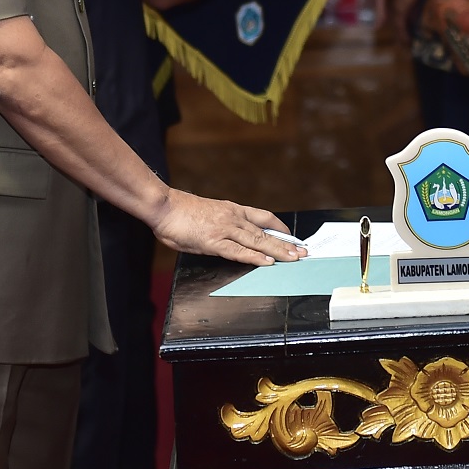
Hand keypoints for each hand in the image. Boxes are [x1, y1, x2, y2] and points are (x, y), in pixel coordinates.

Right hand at [149, 188, 304, 266]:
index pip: (263, 217)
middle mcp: (233, 218)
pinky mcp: (214, 241)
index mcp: (232, 210)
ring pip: (257, 241)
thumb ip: (222, 224)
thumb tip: (230, 235)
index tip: (292, 236)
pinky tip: (267, 262)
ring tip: (294, 258)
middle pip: (266, 231)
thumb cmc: (181, 212)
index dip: (280, 227)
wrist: (164, 206)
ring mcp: (225, 229)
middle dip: (286, 243)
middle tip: (303, 251)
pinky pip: (238, 251)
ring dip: (278, 251)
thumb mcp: (209, 214)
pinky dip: (254, 257)